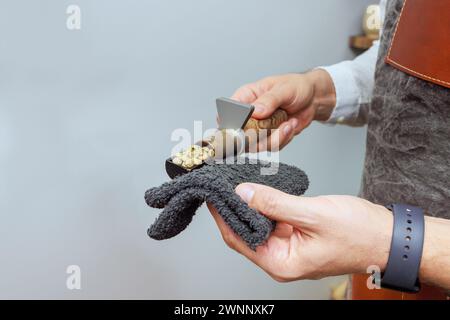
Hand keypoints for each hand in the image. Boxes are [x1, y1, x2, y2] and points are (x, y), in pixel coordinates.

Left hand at [208, 183, 392, 281]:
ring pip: (257, 225)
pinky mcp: (296, 236)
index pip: (237, 238)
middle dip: (231, 208)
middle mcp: (281, 259)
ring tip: (235, 183)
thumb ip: (275, 203)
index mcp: (281, 262)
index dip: (221, 215)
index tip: (210, 193)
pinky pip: (271, 220)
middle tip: (220, 184)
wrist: (389, 237)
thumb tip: (243, 194)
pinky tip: (258, 190)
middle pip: (243, 232)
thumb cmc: (359, 233)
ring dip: (247, 205)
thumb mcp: (313, 214)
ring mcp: (288, 248)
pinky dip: (263, 206)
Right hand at [231, 69, 335, 150]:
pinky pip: (271, 146)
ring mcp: (258, 128)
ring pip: (256, 145)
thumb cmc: (295, 87)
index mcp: (245, 97)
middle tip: (270, 128)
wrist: (312, 99)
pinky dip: (284, 138)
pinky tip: (290, 125)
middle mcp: (248, 115)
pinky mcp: (269, 138)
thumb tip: (256, 111)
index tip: (242, 127)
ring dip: (275, 137)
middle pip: (239, 135)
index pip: (227, 112)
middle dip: (257, 135)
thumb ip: (269, 100)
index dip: (230, 123)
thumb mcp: (283, 89)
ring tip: (287, 123)